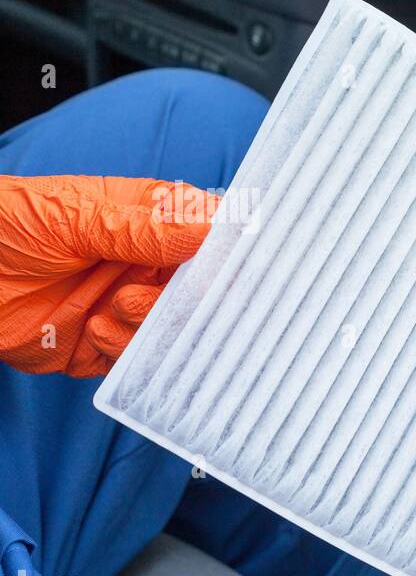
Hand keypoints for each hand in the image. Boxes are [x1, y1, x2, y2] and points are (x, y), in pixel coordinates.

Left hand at [0, 175, 213, 376]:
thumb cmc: (7, 222)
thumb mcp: (77, 216)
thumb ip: (145, 228)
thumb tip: (210, 228)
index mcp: (151, 221)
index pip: (211, 235)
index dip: (229, 250)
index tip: (233, 264)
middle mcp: (148, 265)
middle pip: (202, 290)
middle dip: (192, 298)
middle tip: (165, 293)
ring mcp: (128, 305)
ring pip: (174, 328)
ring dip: (151, 322)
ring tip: (117, 305)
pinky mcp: (105, 344)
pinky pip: (138, 360)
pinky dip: (123, 349)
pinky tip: (92, 328)